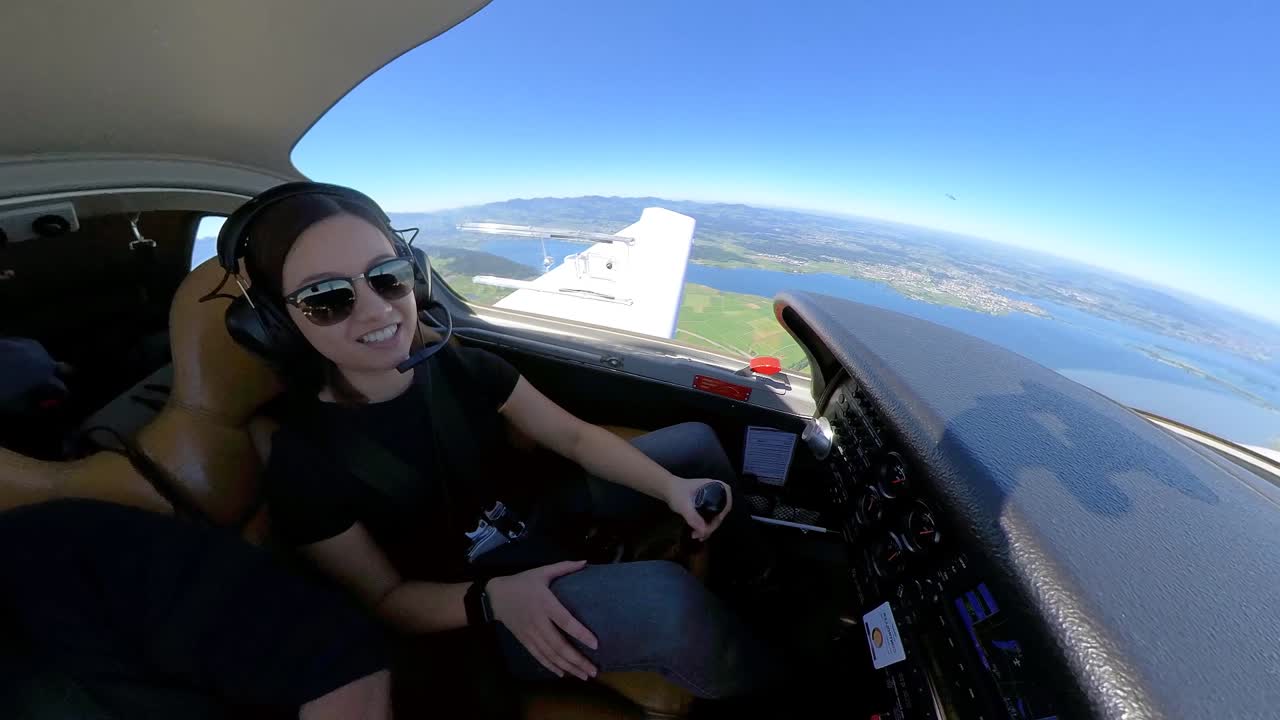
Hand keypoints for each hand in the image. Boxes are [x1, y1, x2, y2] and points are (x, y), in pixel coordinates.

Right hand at [487, 560, 599, 679]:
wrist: (496, 596)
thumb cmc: (523, 583)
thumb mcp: (542, 571)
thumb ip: (564, 567)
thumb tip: (585, 562)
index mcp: (545, 603)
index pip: (565, 621)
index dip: (580, 633)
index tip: (595, 644)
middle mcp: (538, 622)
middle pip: (559, 645)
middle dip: (577, 660)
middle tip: (594, 670)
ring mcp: (530, 634)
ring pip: (550, 654)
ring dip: (568, 667)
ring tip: (584, 675)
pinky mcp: (524, 640)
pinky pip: (539, 656)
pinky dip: (551, 666)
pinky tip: (563, 674)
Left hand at [666, 476, 732, 540]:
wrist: (665, 489)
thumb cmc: (675, 492)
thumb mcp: (684, 505)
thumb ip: (693, 518)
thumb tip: (704, 532)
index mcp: (714, 486)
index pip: (726, 500)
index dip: (724, 512)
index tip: (716, 522)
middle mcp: (715, 492)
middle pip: (721, 511)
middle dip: (713, 525)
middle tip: (702, 535)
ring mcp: (710, 499)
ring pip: (714, 516)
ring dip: (708, 528)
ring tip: (697, 536)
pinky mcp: (704, 505)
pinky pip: (708, 517)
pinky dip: (704, 526)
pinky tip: (697, 533)